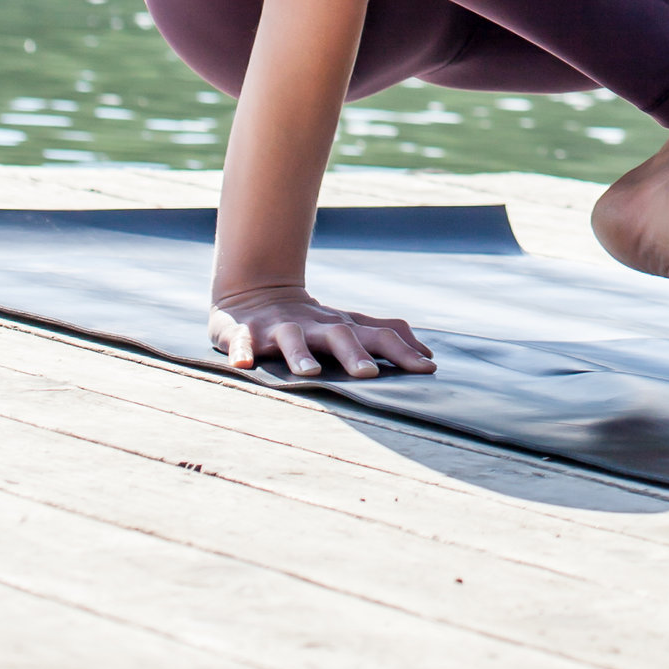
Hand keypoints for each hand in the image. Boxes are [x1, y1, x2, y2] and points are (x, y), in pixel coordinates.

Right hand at [210, 287, 434, 381]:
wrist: (256, 292)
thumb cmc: (312, 320)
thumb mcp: (349, 325)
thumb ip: (384, 337)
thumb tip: (428, 356)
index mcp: (341, 326)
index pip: (378, 336)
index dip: (402, 351)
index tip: (427, 369)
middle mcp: (314, 325)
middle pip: (339, 335)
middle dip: (354, 354)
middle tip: (369, 376)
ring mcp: (279, 327)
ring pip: (291, 338)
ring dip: (300, 354)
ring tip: (309, 374)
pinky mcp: (244, 331)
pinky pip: (240, 340)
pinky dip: (241, 350)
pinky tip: (242, 365)